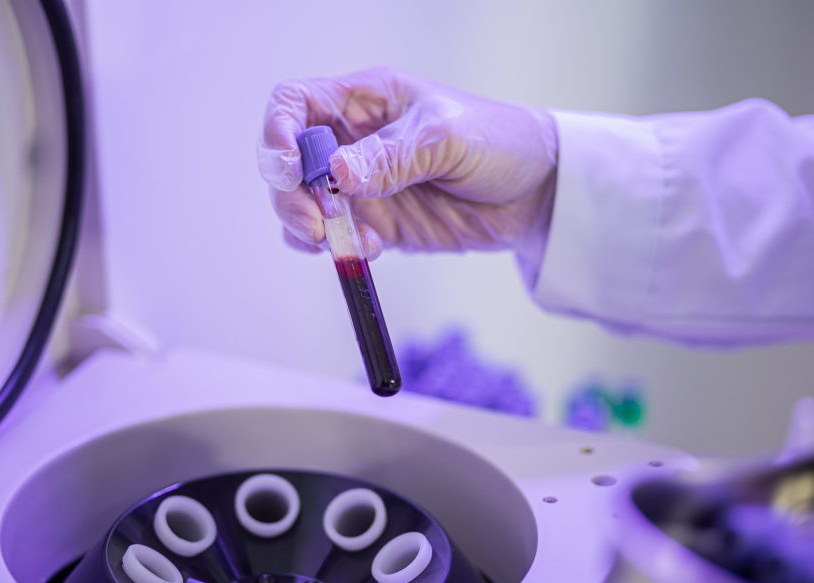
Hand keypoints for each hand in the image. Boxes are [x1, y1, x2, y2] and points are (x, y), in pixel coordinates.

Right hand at [258, 67, 557, 258]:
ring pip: (301, 205)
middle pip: (288, 162)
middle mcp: (352, 140)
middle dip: (288, 194)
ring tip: (339, 241)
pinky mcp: (375, 223)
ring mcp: (360, 186)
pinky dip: (335, 249)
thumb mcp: (446, 137)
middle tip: (315, 222)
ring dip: (306, 227)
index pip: (294, 103)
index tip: (288, 165)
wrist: (536, 194)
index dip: (277, 130)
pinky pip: (333, 239)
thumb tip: (337, 173)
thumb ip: (391, 156)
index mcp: (364, 100)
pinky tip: (368, 250)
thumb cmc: (498, 141)